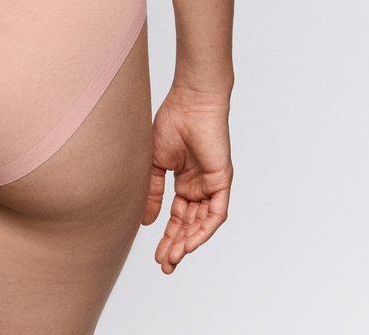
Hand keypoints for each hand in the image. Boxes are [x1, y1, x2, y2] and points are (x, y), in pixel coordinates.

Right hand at [142, 85, 231, 273]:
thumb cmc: (171, 122)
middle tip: (164, 265)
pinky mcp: (222, 181)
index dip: (167, 236)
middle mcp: (199, 186)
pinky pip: (216, 213)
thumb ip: (152, 192)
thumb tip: (146, 222)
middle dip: (176, 246)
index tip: (156, 256)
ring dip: (188, 242)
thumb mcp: (155, 164)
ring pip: (202, 223)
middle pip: (189, 224)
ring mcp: (211, 184)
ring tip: (172, 258)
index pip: (178, 216)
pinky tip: (189, 243)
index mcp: (184, 180)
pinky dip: (204, 230)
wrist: (190, 102)